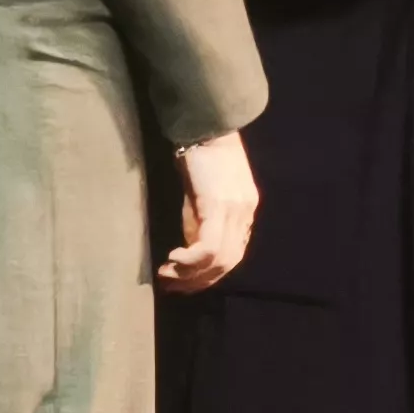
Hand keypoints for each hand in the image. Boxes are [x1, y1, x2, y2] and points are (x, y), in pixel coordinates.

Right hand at [158, 130, 257, 292]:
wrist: (206, 126)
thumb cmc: (201, 155)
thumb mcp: (201, 194)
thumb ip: (200, 221)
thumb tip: (189, 249)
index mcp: (245, 212)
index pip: (233, 255)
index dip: (209, 275)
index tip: (184, 283)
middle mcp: (246, 214)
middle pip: (229, 263)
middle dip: (198, 281)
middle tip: (171, 286)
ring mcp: (236, 211)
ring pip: (220, 260)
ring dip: (190, 274)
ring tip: (167, 276)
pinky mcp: (220, 205)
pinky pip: (210, 246)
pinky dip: (191, 259)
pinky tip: (173, 259)